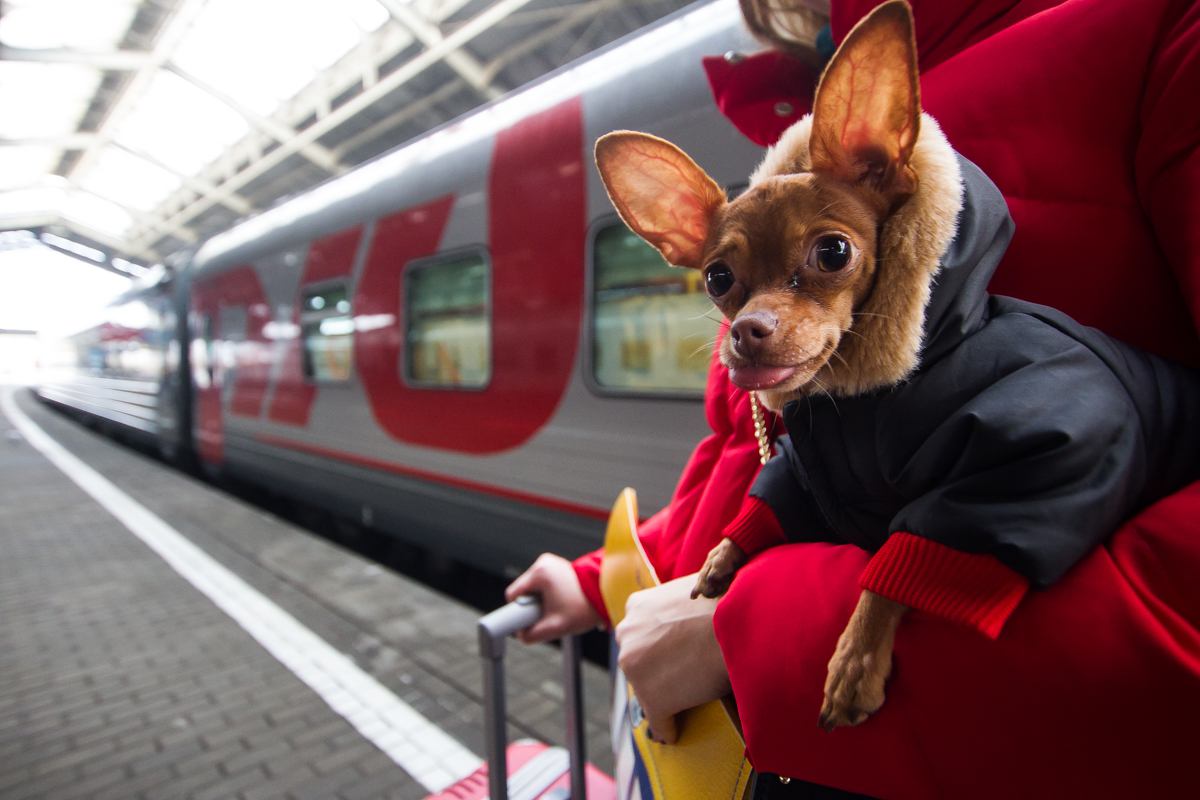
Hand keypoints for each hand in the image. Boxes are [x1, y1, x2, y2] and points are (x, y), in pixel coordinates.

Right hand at [504, 553, 602, 643]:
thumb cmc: (584, 608)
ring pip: (533, 587)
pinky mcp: (557, 565)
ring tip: (558, 607)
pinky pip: (543, 582)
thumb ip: (533, 635)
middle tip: (549, 615)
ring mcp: (550, 562)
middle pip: (524, 590)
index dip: (518, 610)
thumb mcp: (556, 627)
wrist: (607, 595)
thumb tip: (521, 636)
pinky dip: (548, 593)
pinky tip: (561, 600)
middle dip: (532, 605)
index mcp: (539, 573)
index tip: (528, 620)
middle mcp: (542, 563)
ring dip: (541, 600)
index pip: (514, 594)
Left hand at [614, 574, 730, 743]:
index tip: (670, 654)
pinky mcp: (654, 700)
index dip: (656, 645)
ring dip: (663, 695)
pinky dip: (667, 728)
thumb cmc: (724, 605)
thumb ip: (676, 607)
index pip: (639, 632)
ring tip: (683, 702)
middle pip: (638, 660)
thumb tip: (688, 620)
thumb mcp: (689, 594)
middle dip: (655, 668)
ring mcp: (636, 670)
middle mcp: (627, 636)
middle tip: (680, 674)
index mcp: (636, 607)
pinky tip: (675, 732)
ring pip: (646, 689)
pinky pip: (659, 722)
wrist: (737, 623)